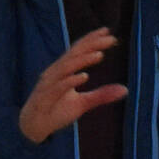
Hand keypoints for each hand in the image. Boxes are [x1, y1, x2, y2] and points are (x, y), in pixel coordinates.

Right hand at [18, 28, 127, 143]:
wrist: (33, 126)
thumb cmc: (57, 110)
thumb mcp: (83, 104)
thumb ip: (101, 95)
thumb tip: (125, 89)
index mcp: (64, 70)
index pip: (79, 50)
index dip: (92, 40)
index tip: (109, 32)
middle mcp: (55, 73)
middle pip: (74, 54)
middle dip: (92, 45)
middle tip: (110, 39)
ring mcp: (49, 84)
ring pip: (66, 67)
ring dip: (82, 60)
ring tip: (99, 55)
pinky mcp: (45, 97)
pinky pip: (58, 87)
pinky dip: (70, 80)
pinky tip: (84, 76)